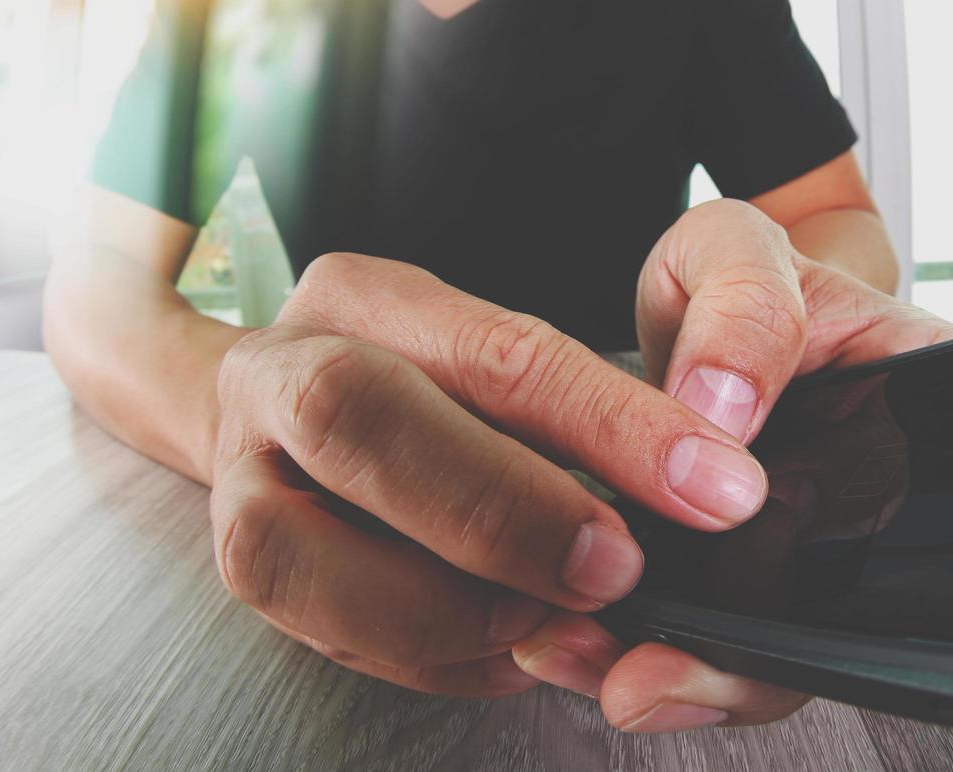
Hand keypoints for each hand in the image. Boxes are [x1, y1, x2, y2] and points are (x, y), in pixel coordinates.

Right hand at [210, 251, 775, 695]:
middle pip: (357, 415)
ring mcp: (237, 474)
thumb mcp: (517, 358)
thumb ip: (600, 407)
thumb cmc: (440, 391)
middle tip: (618, 569)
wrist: (301, 417)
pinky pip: (318, 629)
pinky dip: (431, 656)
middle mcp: (282, 371)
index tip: (715, 486)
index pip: (498, 350)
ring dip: (446, 606)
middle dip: (501, 507)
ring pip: (293, 547)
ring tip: (557, 625)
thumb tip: (703, 481)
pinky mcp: (240, 563)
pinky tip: (515, 652)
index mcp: (369, 297)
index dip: (613, 424)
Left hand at [511, 199, 952, 730]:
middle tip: (645, 673)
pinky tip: (594, 652)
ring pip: (789, 645)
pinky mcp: (752, 569)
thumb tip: (727, 407)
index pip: (935, 510)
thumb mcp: (734, 251)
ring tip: (601, 668)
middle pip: (855, 612)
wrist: (702, 309)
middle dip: (748, 660)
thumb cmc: (734, 277)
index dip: (849, 570)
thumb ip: (744, 308)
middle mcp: (891, 484)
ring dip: (698, 672)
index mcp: (929, 397)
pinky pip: (730, 638)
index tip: (740, 572)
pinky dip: (664, 654)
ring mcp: (822, 538)